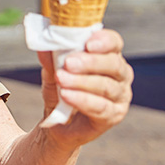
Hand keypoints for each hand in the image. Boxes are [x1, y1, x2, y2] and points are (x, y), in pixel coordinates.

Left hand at [38, 28, 133, 145]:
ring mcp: (120, 96)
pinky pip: (102, 107)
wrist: (57, 123)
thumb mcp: (53, 73)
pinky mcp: (114, 115)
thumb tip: (44, 47)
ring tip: (62, 79)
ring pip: (107, 86)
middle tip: (69, 63)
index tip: (87, 43)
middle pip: (114, 64)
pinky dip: (83, 100)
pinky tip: (67, 95)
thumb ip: (51, 60)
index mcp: (108, 56)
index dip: (104, 41)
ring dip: (82, 82)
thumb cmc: (61, 91)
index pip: (114, 43)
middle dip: (90, 62)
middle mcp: (120, 75)